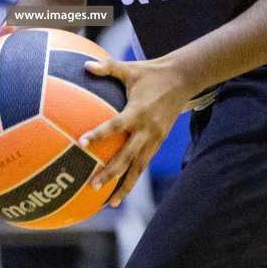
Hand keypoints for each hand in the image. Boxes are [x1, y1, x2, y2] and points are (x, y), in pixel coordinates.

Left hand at [77, 54, 195, 206]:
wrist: (184, 78)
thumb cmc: (152, 72)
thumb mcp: (130, 68)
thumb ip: (108, 67)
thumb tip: (85, 65)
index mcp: (137, 110)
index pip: (115, 125)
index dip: (99, 134)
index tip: (82, 143)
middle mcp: (147, 128)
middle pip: (127, 156)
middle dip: (111, 173)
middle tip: (93, 186)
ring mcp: (155, 137)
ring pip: (139, 167)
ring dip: (125, 185)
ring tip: (110, 202)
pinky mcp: (160, 141)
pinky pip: (145, 162)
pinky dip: (134, 177)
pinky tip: (123, 189)